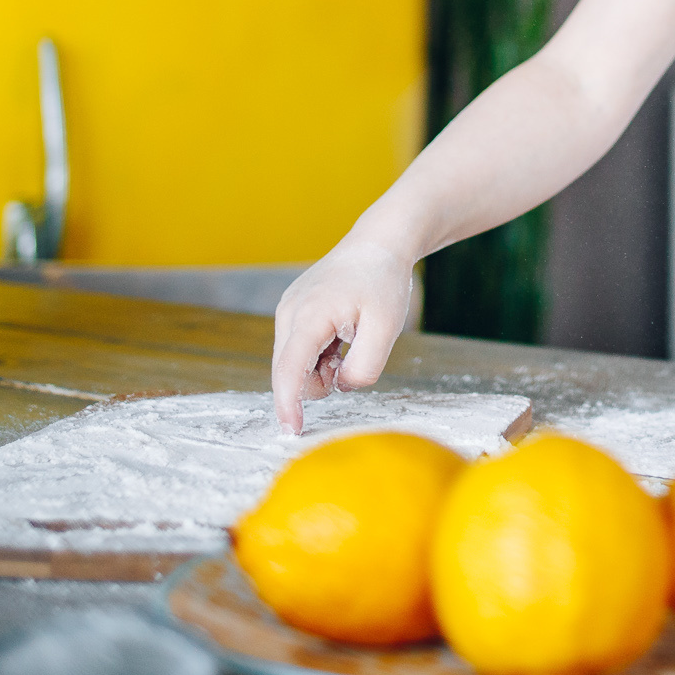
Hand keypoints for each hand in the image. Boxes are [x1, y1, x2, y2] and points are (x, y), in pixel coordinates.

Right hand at [270, 241, 413, 432]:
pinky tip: (342, 334)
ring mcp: (288, 310)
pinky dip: (321, 354)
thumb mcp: (386, 328)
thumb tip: (339, 385)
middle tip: (351, 354)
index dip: (288, 404)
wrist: (379, 243)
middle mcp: (289, 312)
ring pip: (296, 363)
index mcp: (309, 315)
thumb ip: (364, 367)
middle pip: (291, 371)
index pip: (290, 369)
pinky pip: (301, 349)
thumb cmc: (383, 282)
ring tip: (350, 340)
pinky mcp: (293, 311)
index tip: (291, 431)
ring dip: (322, 367)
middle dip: (319, 380)